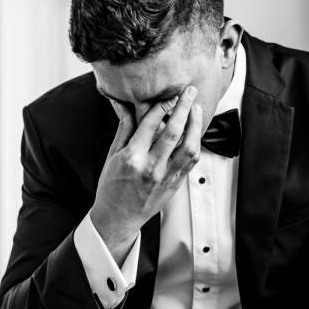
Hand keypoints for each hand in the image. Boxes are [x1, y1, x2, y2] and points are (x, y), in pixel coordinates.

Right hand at [90, 86, 202, 264]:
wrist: (118, 217)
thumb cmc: (111, 187)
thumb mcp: (112, 156)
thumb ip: (124, 129)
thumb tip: (123, 104)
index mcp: (132, 158)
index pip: (150, 124)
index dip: (162, 105)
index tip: (168, 93)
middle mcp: (151, 167)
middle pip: (173, 131)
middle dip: (183, 107)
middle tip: (190, 91)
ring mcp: (166, 177)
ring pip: (189, 147)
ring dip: (195, 125)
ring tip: (196, 109)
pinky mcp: (175, 183)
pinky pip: (191, 161)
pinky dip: (195, 143)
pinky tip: (194, 131)